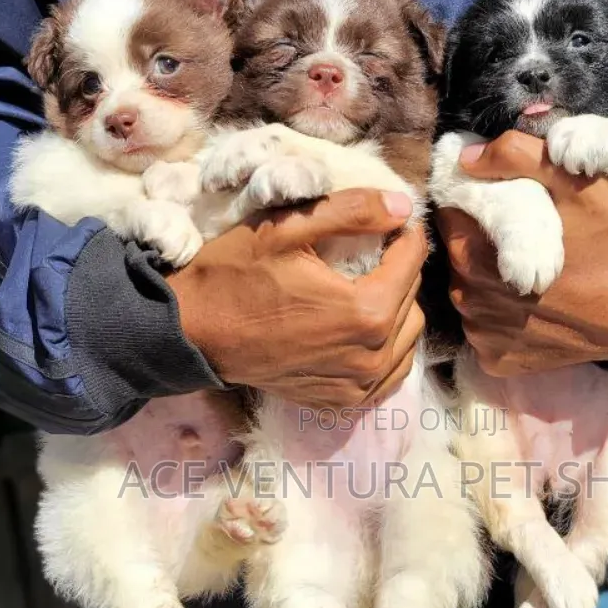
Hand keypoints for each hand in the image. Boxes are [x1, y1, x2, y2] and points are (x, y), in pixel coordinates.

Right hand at [168, 190, 427, 406]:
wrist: (194, 334)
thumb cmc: (235, 276)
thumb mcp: (287, 228)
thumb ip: (352, 212)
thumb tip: (403, 205)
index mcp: (365, 311)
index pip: (412, 261)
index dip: (403, 233)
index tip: (390, 221)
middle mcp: (370, 355)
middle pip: (411, 299)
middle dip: (399, 270)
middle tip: (372, 252)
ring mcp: (358, 385)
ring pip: (406, 337)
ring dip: (395, 309)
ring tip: (365, 288)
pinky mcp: (343, 402)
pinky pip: (388, 372)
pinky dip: (384, 348)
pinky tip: (360, 330)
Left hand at [436, 132, 607, 374]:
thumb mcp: (576, 182)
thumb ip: (515, 157)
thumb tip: (465, 157)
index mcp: (474, 251)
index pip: (450, 213)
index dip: (474, 201)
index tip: (506, 200)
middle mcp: (467, 299)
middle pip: (458, 254)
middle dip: (483, 240)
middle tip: (529, 236)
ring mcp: (483, 335)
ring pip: (470, 292)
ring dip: (492, 279)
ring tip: (536, 271)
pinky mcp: (501, 361)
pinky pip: (487, 329)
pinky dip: (504, 317)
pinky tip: (538, 306)